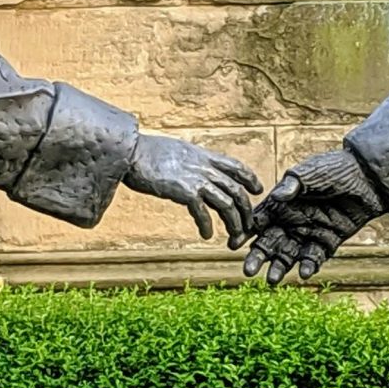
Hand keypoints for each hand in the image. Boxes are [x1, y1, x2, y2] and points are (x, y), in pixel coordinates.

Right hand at [123, 133, 262, 243]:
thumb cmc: (147, 153)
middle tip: (249, 226)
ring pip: (226, 204)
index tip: (257, 189)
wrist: (131, 153)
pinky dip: (207, 226)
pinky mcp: (185, 191)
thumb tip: (191, 165)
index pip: (235, 166)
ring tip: (234, 237)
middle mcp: (204, 166)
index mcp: (203, 155)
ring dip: (233, 223)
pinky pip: (203, 213)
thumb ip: (190, 160)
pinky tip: (206, 235)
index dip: (250, 178)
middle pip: (236, 190)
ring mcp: (196, 178)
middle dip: (246, 210)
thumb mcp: (176, 150)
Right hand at [241, 148, 387, 282]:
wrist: (368, 178)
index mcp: (281, 204)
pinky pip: (314, 258)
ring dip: (280, 268)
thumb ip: (293, 184)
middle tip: (248, 271)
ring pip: (288, 255)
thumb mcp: (311, 172)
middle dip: (258, 257)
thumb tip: (277, 196)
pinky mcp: (327, 242)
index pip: (258, 221)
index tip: (233, 245)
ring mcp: (309, 233)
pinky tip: (304, 273)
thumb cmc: (335, 169)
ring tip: (272, 281)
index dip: (245, 233)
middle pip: (269, 243)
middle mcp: (291, 221)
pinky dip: (308, 266)